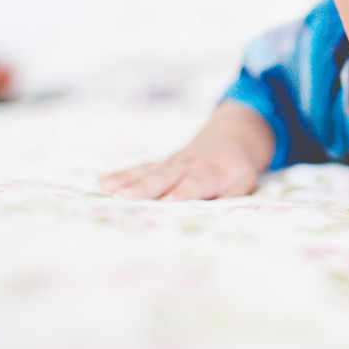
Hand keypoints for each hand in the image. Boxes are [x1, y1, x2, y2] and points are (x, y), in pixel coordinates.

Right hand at [99, 99, 274, 200]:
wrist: (231, 137)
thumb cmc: (238, 168)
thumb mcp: (246, 182)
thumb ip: (234, 195)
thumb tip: (224, 211)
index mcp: (210, 173)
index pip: (194, 185)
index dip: (181, 193)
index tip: (166, 202)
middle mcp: (187, 166)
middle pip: (164, 177)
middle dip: (144, 188)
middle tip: (123, 197)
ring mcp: (172, 163)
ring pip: (148, 171)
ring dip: (127, 180)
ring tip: (105, 189)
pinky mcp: (162, 164)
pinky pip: (141, 168)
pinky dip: (122, 174)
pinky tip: (102, 182)